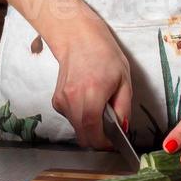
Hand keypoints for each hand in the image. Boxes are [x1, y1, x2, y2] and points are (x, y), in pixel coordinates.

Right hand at [49, 18, 132, 148]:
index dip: (104, 143)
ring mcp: (61, 101)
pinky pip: (70, 118)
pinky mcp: (56, 100)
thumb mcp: (124, 79)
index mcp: (92, 94)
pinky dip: (80, 117)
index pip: (93, 133)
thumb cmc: (103, 54)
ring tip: (99, 108)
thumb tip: (122, 128)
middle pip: (83, 136)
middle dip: (97, 138)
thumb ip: (123, 108)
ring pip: (77, 128)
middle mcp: (73, 100)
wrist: (77, 37)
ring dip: (89, 126)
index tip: (114, 142)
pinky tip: (87, 100)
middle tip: (109, 129)